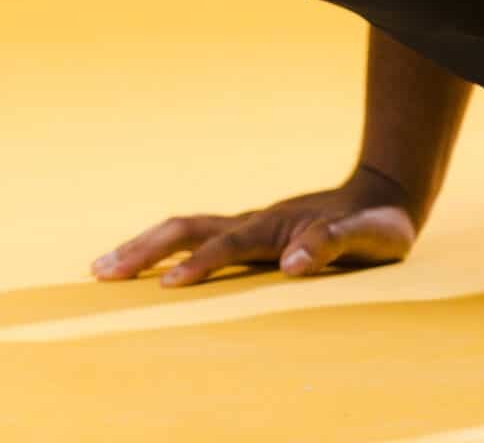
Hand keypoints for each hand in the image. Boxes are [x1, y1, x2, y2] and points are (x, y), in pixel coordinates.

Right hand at [89, 165, 420, 286]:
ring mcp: (247, 226)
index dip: (199, 265)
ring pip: (183, 230)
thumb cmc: (378, 224)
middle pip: (186, 230)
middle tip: (100, 271)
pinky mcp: (248, 235)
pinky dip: (162, 249)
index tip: (167, 287)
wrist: (383, 195)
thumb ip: (333, 245)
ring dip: (142, 247)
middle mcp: (253, 223)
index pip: (227, 246)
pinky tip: (142, 263)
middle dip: (143, 250)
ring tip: (102, 266)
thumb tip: (294, 264)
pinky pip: (194, 239)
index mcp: (276, 228)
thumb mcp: (371, 236)